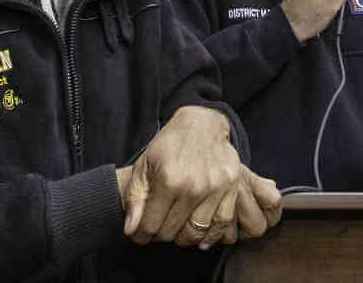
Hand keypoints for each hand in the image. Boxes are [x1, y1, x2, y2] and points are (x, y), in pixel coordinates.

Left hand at [122, 106, 254, 245]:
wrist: (202, 123)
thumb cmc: (169, 145)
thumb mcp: (144, 166)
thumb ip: (135, 200)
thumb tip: (131, 231)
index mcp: (169, 180)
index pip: (150, 226)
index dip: (141, 236)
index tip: (140, 235)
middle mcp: (194, 186)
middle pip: (172, 233)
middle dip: (160, 236)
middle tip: (158, 229)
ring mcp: (215, 187)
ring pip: (196, 233)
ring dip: (183, 239)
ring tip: (177, 231)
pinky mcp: (232, 187)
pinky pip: (222, 223)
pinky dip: (211, 236)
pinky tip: (201, 238)